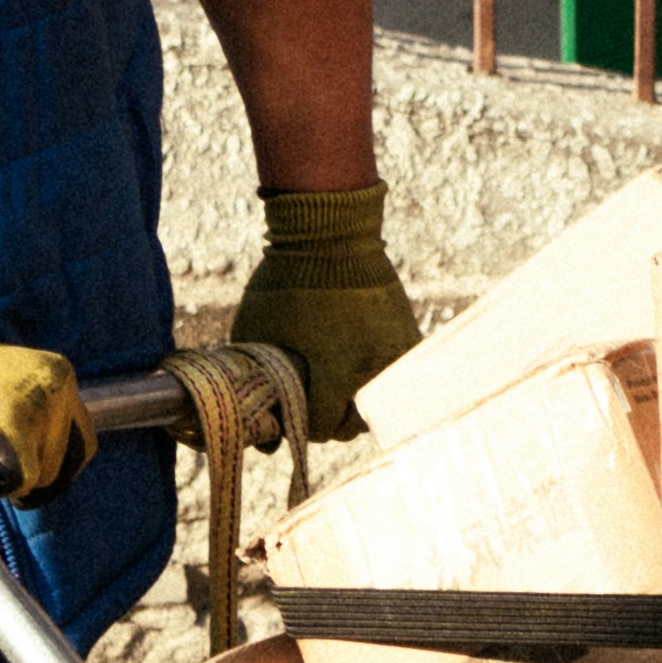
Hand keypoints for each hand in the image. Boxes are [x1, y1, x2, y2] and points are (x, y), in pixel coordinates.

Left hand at [225, 182, 421, 417]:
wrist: (331, 235)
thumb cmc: (284, 282)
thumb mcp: (255, 330)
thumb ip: (252, 378)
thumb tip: (255, 424)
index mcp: (334, 367)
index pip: (321, 427)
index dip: (300, 425)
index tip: (290, 414)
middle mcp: (370, 366)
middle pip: (353, 428)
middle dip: (329, 423)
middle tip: (313, 406)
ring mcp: (394, 354)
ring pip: (377, 408)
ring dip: (354, 407)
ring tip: (335, 391)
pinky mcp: (408, 339)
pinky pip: (394, 381)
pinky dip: (375, 384)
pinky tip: (357, 371)